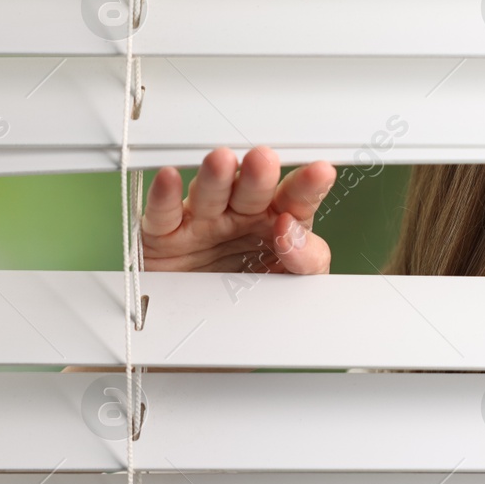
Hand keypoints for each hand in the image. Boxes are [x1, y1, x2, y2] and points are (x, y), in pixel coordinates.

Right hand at [141, 146, 336, 274]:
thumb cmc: (256, 291)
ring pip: (208, 195)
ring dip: (214, 177)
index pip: (296, 199)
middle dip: (258, 176)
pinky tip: (170, 178)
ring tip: (222, 161)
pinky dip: (164, 197)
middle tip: (264, 160)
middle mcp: (240, 215)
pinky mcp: (165, 236)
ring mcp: (203, 222)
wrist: (210, 323)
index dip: (307, 186)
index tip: (320, 173)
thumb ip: (307, 258)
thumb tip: (293, 232)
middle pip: (251, 191)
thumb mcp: (296, 280)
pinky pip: (163, 215)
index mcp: (277, 220)